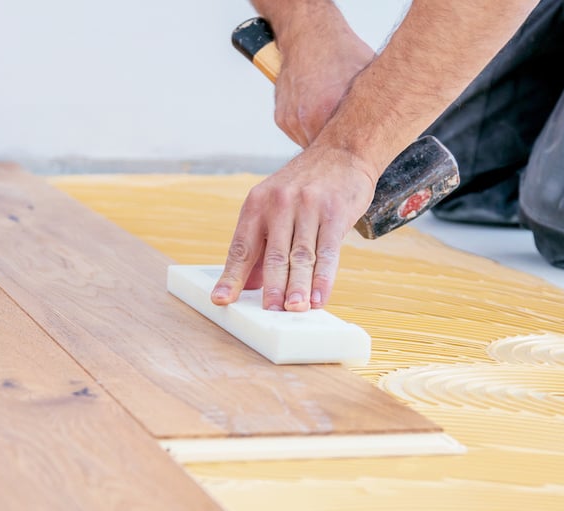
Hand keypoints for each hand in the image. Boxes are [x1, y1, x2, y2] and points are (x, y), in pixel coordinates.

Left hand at [210, 145, 376, 310]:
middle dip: (271, 286)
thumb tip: (248, 285)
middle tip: (268, 311)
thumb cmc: (305, 186)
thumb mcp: (275, 204)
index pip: (241, 247)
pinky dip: (324, 278)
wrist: (341, 151)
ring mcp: (308, 207)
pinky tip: (320, 297)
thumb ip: (262, 244)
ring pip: (301, 256)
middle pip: (274, 254)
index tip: (221, 299)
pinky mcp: (335, 213)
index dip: (232, 276)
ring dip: (299, 286)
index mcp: (257, 204)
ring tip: (294, 309)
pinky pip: (328, 251)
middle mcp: (280, 203)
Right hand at [273, 26, 373, 146]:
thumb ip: (373, 108)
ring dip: (322, 138)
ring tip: (333, 119)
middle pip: (326, 152)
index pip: (343, 152)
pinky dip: (309, 129)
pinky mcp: (282, 118)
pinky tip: (318, 112)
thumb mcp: (368, 79)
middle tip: (351, 141)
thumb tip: (391, 126)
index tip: (361, 152)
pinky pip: (299, 134)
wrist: (308, 37)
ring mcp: (292, 119)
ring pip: (311, 145)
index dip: (354, 154)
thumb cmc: (340, 53)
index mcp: (328, 110)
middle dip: (339, 149)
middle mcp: (306, 118)